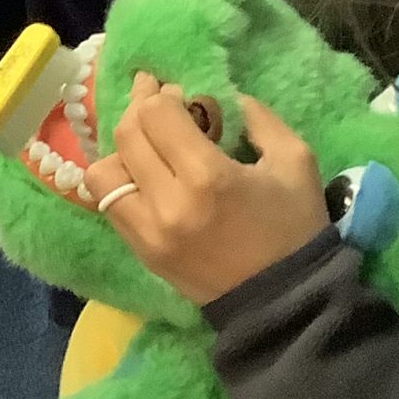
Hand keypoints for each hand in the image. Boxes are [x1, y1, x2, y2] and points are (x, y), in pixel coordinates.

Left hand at [85, 75, 327, 307]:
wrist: (282, 302)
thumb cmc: (294, 228)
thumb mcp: (295, 161)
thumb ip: (259, 118)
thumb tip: (222, 96)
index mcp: (208, 177)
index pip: (156, 115)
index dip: (164, 96)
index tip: (181, 96)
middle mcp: (168, 202)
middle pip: (126, 135)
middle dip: (138, 108)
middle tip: (156, 100)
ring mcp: (147, 232)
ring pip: (103, 172)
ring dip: (122, 149)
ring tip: (146, 143)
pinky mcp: (141, 251)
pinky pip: (109, 204)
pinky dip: (119, 181)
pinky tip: (143, 173)